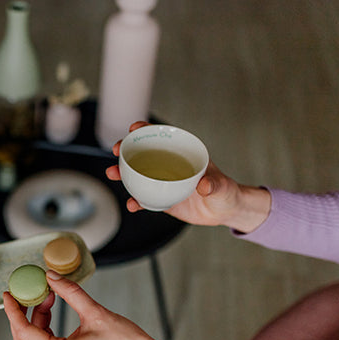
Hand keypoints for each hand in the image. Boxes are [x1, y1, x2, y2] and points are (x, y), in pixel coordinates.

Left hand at [3, 270, 158, 339]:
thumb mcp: (95, 312)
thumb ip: (70, 293)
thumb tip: (51, 277)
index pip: (24, 332)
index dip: (13, 312)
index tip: (8, 294)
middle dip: (22, 315)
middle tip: (26, 293)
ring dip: (37, 319)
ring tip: (50, 296)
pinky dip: (47, 326)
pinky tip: (56, 309)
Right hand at [106, 122, 270, 231]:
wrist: (224, 211)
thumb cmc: (226, 191)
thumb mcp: (221, 186)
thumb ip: (213, 184)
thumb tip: (203, 185)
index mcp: (183, 154)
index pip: (163, 137)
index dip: (146, 130)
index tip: (134, 128)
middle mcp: (170, 166)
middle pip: (144, 154)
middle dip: (127, 150)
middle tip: (116, 150)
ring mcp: (164, 182)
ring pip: (139, 175)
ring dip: (123, 174)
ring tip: (112, 174)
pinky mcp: (162, 199)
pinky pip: (144, 198)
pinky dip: (136, 201)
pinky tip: (132, 205)